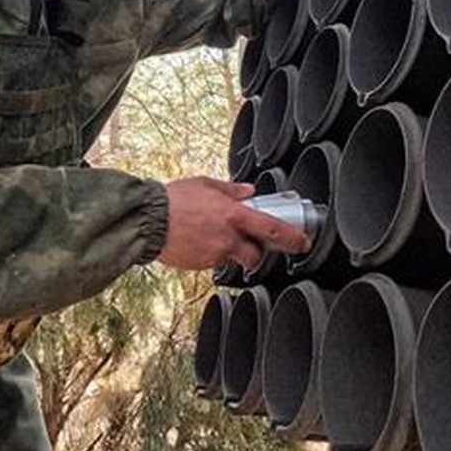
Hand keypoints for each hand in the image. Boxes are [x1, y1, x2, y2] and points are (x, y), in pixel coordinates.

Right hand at [156, 177, 309, 271]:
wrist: (148, 220)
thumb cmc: (175, 199)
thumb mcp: (206, 184)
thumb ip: (231, 190)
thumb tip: (248, 190)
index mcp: (233, 215)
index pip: (272, 229)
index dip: (291, 238)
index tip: (302, 243)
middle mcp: (227, 238)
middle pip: (255, 256)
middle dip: (256, 255)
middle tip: (251, 246)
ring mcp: (213, 254)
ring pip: (232, 259)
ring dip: (229, 252)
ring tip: (212, 237)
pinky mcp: (199, 265)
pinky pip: (212, 262)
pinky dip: (210, 254)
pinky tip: (197, 241)